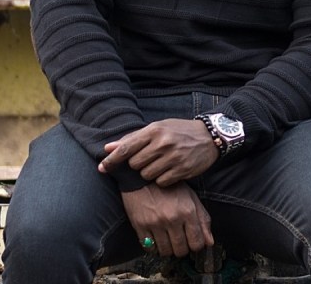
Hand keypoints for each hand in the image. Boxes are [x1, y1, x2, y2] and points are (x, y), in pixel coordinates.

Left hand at [99, 119, 218, 185]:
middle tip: (149, 159)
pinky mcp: (182, 170)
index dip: (112, 160)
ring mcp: (173, 157)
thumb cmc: (178, 131)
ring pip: (146, 175)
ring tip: (160, 164)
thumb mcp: (157, 128)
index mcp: (154, 130)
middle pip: (135, 164)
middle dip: (138, 165)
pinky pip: (161, 182)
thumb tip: (108, 148)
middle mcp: (163, 143)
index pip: (126, 148)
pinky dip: (162, 179)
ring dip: (149, 173)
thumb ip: (133, 138)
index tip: (101, 168)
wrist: (209, 137)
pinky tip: (170, 170)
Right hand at [122, 182, 212, 256]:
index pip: (197, 243)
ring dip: (168, 249)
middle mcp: (172, 218)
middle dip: (182, 249)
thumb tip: (209, 242)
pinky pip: (150, 248)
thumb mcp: (191, 198)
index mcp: (187, 211)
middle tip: (179, 242)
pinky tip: (156, 239)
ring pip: (165, 251)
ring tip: (168, 240)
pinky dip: (154, 247)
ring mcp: (155, 223)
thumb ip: (203, 219)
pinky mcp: (140, 225)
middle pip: (181, 250)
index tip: (192, 242)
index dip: (196, 246)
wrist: (143, 178)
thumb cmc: (169, 187)